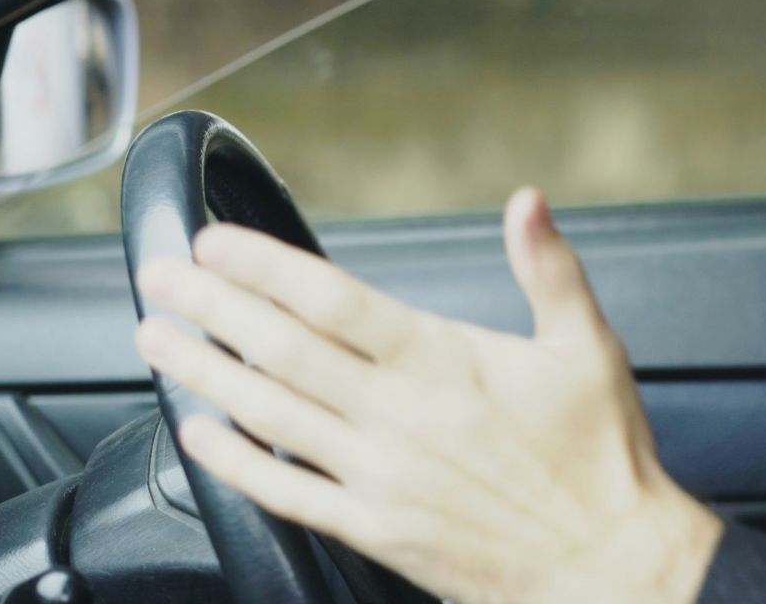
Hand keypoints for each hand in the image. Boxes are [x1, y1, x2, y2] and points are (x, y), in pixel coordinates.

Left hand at [131, 188, 722, 603]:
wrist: (608, 564)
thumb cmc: (602, 458)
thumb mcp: (588, 346)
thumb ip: (550, 268)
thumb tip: (527, 202)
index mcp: (446, 362)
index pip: (334, 300)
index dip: (266, 267)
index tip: (217, 242)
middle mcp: (400, 416)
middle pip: (282, 350)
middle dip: (212, 307)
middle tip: (160, 275)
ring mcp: (379, 476)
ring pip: (269, 415)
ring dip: (204, 373)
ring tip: (157, 340)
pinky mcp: (374, 529)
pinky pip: (285, 492)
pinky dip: (234, 463)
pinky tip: (198, 436)